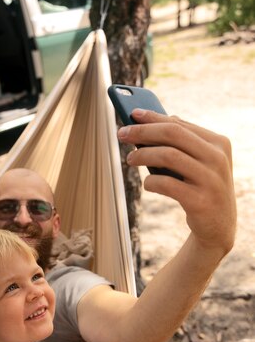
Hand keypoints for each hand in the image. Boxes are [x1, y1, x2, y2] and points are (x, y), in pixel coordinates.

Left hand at [118, 109, 235, 258]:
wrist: (219, 227)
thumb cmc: (202, 189)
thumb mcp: (199, 163)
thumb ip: (183, 144)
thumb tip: (152, 123)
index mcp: (219, 143)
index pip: (179, 124)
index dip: (153, 117)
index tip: (132, 114)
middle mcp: (217, 158)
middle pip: (172, 134)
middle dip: (143, 131)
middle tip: (122, 134)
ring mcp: (210, 180)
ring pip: (168, 156)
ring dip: (143, 155)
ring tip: (130, 159)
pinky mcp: (200, 201)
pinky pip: (167, 185)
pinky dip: (151, 182)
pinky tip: (148, 183)